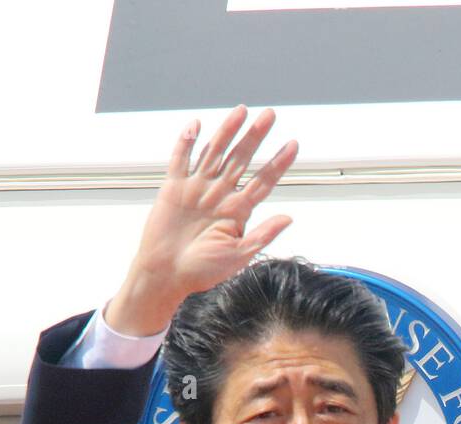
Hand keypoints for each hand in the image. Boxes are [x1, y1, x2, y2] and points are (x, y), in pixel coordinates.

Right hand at [107, 106, 298, 332]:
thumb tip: (289, 217)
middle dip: (256, 137)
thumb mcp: (239, 256)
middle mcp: (220, 195)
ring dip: (228, 132)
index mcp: (238, 211)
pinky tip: (197, 125)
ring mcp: (197, 188)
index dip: (278, 163)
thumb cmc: (203, 271)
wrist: (167, 275)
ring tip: (242, 111)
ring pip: (215, 152)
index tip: (293, 145)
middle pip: (241, 159)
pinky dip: (187, 143)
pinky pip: (181, 160)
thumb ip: (262, 235)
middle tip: (271, 114)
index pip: (263, 181)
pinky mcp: (174, 187)